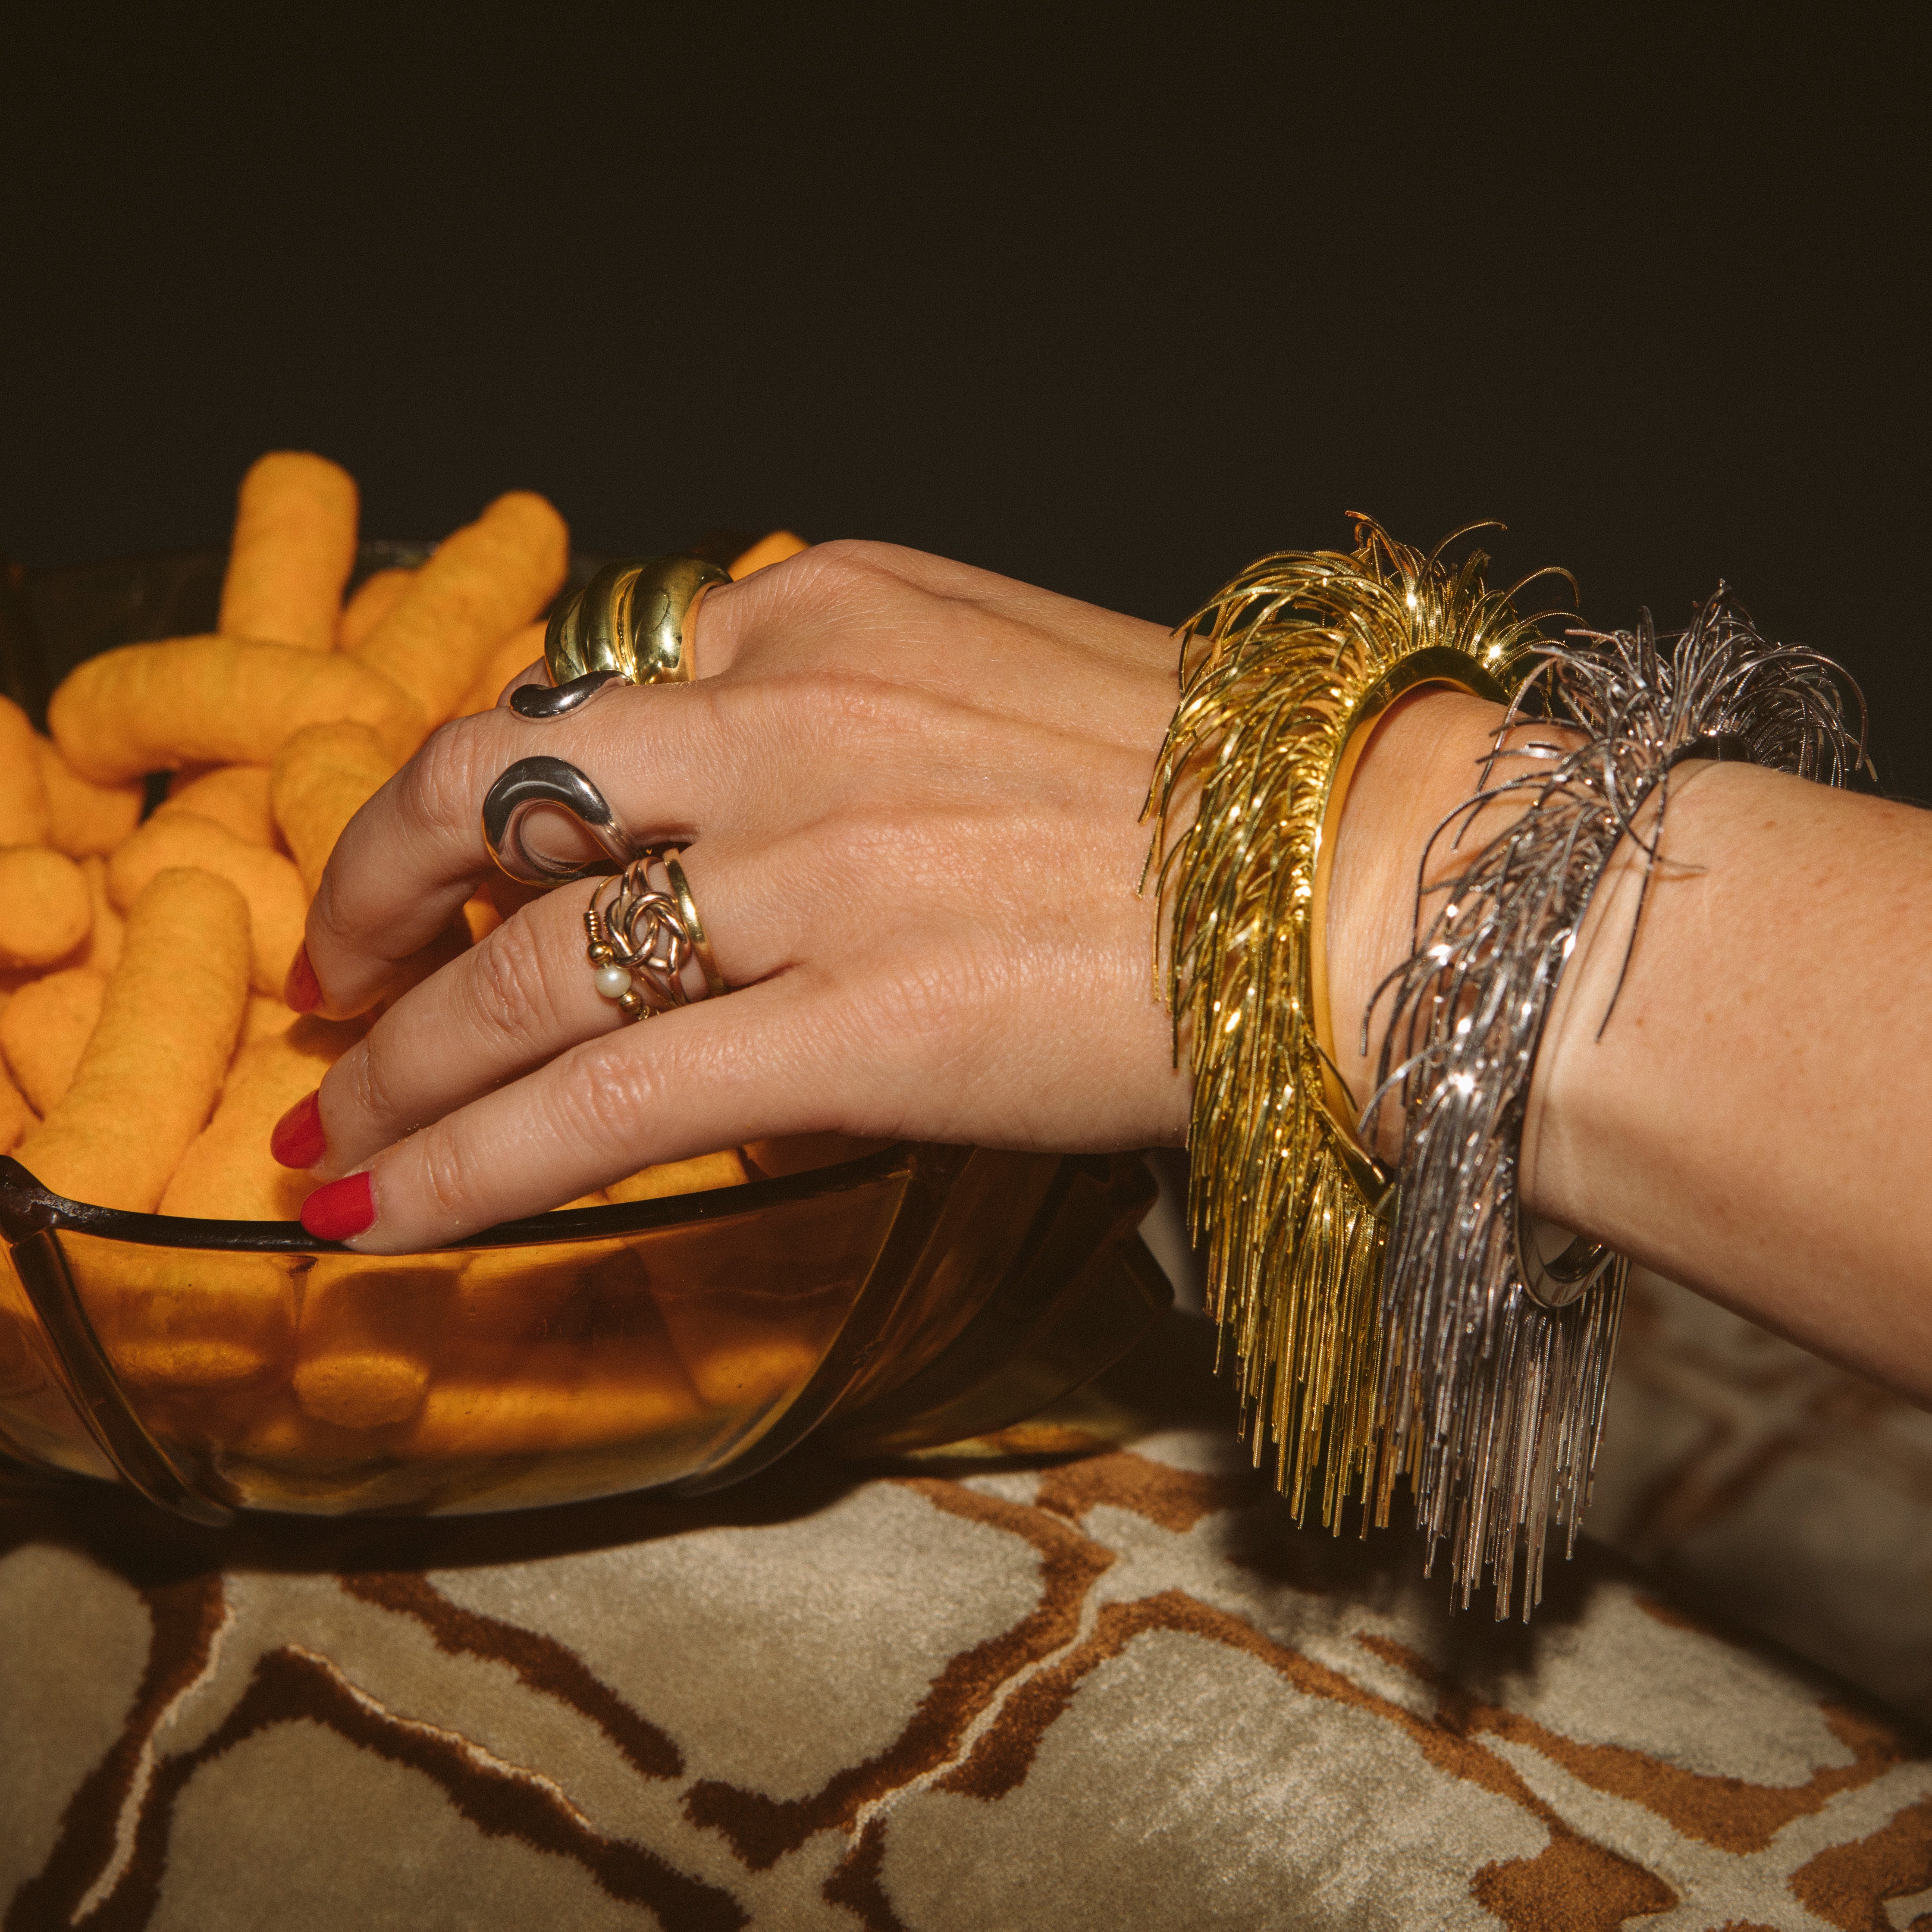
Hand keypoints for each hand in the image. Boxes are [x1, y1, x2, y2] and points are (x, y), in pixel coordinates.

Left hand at [285, 541, 1191, 1250]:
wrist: (1373, 884)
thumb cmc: (1223, 801)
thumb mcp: (1002, 688)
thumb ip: (849, 727)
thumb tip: (738, 853)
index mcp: (833, 611)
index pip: (591, 695)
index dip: (483, 791)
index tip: (442, 860)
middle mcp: (795, 714)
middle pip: (494, 789)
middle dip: (378, 894)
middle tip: (337, 977)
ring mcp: (814, 867)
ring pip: (522, 962)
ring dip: (398, 1059)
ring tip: (332, 1133)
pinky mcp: (849, 1019)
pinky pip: (596, 1097)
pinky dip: (465, 1160)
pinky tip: (386, 1211)